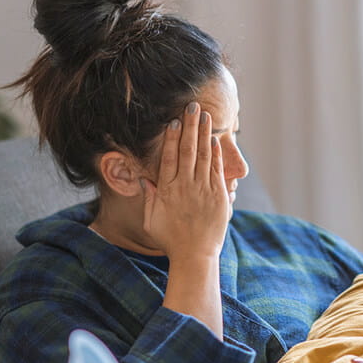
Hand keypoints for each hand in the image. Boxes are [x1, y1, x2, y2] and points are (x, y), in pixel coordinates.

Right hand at [141, 102, 229, 260]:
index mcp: (167, 190)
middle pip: (188, 150)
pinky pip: (217, 171)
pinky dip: (216, 154)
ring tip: (205, 116)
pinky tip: (214, 140)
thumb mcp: (152, 220)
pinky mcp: (218, 196)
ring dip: (204, 134)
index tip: (173, 121)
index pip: (169, 158)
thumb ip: (149, 198)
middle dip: (190, 126)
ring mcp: (203, 190)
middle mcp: (185, 186)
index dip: (171, 139)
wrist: (194, 256)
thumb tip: (144, 179)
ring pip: (204, 156)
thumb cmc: (170, 240)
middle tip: (192, 106)